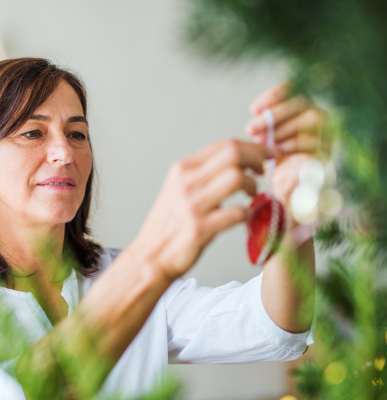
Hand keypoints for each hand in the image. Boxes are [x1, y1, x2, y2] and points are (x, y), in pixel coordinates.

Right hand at [129, 139, 274, 280]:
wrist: (150, 256)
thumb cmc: (169, 225)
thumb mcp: (179, 190)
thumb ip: (202, 175)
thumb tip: (237, 162)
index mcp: (182, 170)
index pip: (224, 145)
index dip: (253, 147)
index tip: (268, 154)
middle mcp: (186, 183)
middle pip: (233, 154)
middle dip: (258, 158)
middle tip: (267, 169)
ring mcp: (192, 206)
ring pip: (236, 178)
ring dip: (253, 186)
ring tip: (253, 194)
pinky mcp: (199, 229)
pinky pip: (236, 213)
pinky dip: (247, 213)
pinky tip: (245, 216)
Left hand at [245, 81, 327, 225]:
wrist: (281, 202)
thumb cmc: (269, 169)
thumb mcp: (261, 146)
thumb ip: (263, 128)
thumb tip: (257, 110)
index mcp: (301, 114)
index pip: (295, 90)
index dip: (276, 95)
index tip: (254, 108)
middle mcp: (318, 122)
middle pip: (302, 102)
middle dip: (274, 114)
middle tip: (250, 128)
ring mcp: (327, 137)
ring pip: (313, 117)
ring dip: (284, 127)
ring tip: (262, 141)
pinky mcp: (331, 154)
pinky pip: (320, 140)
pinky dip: (298, 143)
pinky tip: (279, 151)